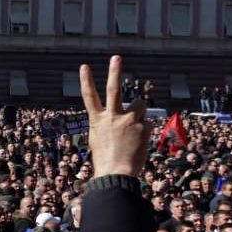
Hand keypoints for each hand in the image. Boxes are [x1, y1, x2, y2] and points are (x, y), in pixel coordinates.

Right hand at [79, 56, 150, 177]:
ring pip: (139, 104)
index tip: (84, 66)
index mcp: (97, 120)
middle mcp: (112, 117)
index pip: (89, 97)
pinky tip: (140, 143)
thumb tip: (122, 116)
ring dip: (140, 110)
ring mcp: (129, 121)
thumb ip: (108, 124)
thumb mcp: (99, 139)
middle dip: (114, 72)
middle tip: (116, 58)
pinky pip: (147, 122)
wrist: (117, 174)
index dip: (86, 81)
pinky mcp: (143, 127)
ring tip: (135, 126)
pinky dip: (145, 130)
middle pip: (114, 90)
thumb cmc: (106, 159)